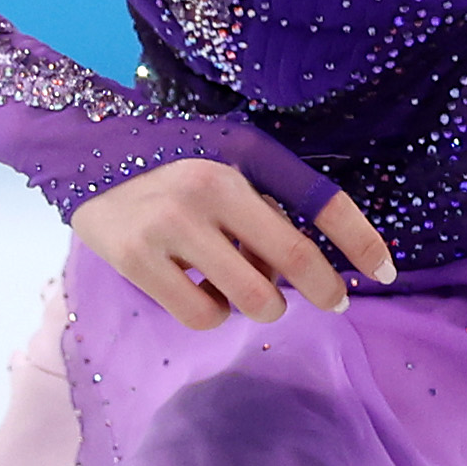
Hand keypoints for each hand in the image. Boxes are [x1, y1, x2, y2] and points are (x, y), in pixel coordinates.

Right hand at [71, 160, 396, 330]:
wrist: (81, 149)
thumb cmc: (169, 160)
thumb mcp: (224, 157)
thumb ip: (266, 200)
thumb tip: (305, 270)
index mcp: (240, 155)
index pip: (319, 200)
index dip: (361, 240)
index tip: (385, 272)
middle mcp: (210, 186)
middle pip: (293, 260)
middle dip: (323, 291)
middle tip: (330, 302)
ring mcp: (171, 225)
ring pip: (253, 298)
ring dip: (261, 305)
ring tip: (239, 286)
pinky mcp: (136, 260)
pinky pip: (203, 315)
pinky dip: (211, 313)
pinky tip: (196, 290)